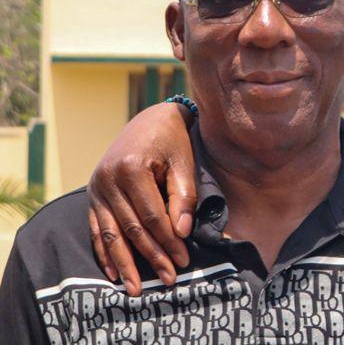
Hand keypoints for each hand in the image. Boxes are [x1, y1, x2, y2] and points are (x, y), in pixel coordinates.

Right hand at [87, 102, 196, 295]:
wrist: (149, 120)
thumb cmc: (172, 142)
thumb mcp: (184, 163)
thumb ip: (183, 196)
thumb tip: (182, 233)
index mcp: (131, 168)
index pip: (151, 217)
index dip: (168, 242)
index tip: (184, 261)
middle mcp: (107, 180)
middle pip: (131, 229)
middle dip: (151, 257)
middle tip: (168, 280)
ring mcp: (96, 188)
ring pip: (110, 234)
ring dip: (124, 264)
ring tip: (135, 290)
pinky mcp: (92, 195)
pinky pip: (96, 229)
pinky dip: (105, 252)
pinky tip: (114, 273)